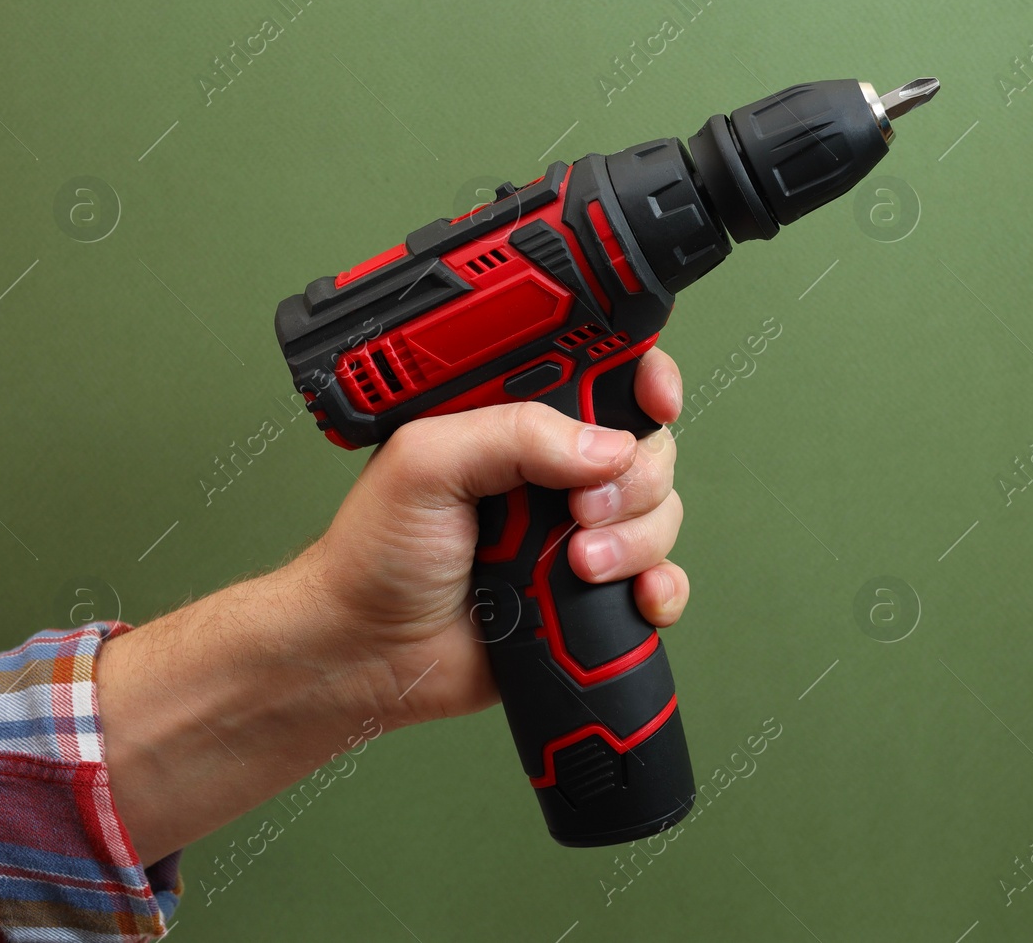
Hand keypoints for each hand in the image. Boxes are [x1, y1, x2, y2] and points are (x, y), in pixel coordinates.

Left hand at [307, 346, 689, 725]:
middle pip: (649, 451)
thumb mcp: (427, 463)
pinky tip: (633, 597)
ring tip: (576, 565)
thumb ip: (514, 434)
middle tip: (578, 512)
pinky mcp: (592, 594)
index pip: (606, 379)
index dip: (645, 382)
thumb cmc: (376, 554)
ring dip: (636, 543)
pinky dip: (661, 589)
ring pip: (661, 517)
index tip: (656, 402)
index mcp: (518, 424)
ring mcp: (579, 533)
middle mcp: (556, 473)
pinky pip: (663, 581)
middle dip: (634, 483)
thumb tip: (607, 447)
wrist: (368, 653)